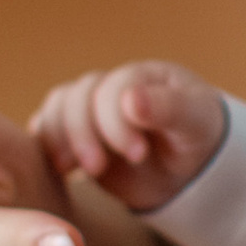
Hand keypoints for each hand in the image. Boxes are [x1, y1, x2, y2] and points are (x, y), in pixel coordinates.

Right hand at [29, 60, 225, 211]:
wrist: (188, 169)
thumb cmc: (198, 137)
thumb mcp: (196, 122)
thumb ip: (169, 108)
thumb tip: (131, 99)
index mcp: (142, 75)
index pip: (114, 87)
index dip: (116, 121)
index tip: (137, 155)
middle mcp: (112, 86)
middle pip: (79, 96)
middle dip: (85, 133)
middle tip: (99, 169)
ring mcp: (91, 109)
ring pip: (59, 108)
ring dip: (61, 139)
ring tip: (77, 170)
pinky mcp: (76, 134)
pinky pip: (47, 127)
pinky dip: (47, 145)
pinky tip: (59, 169)